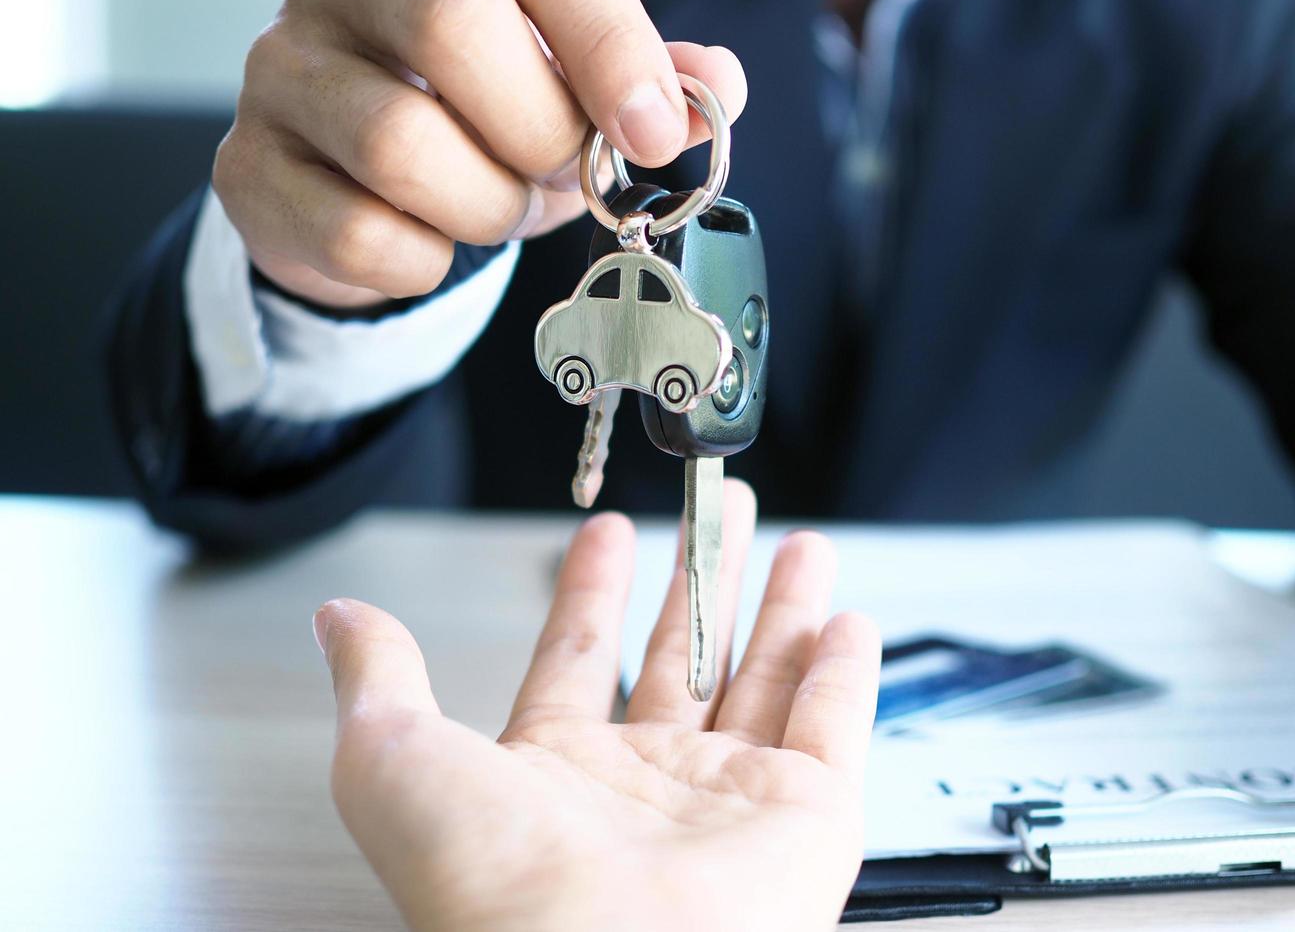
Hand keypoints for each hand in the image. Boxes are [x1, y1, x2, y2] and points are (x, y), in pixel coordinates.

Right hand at [215, 0, 746, 309]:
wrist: (362, 180)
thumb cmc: (481, 109)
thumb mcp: (575, 79)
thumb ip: (649, 75)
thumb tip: (715, 87)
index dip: (604, 38)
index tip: (651, 128)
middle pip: (450, 24)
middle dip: (539, 129)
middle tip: (559, 169)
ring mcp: (280, 68)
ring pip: (401, 143)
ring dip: (486, 206)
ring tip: (498, 205)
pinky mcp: (248, 168)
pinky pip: (358, 235)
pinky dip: (423, 263)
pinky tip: (428, 241)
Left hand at [315, 482, 880, 931]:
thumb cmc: (488, 886)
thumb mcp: (394, 756)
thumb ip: (379, 677)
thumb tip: (340, 619)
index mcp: (555, 772)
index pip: (578, 655)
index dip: (591, 588)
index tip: (607, 533)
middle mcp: (647, 785)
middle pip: (686, 657)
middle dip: (705, 578)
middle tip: (723, 512)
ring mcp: (730, 800)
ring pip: (767, 678)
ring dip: (785, 607)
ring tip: (800, 543)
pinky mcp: (808, 818)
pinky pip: (835, 726)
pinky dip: (848, 673)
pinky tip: (848, 622)